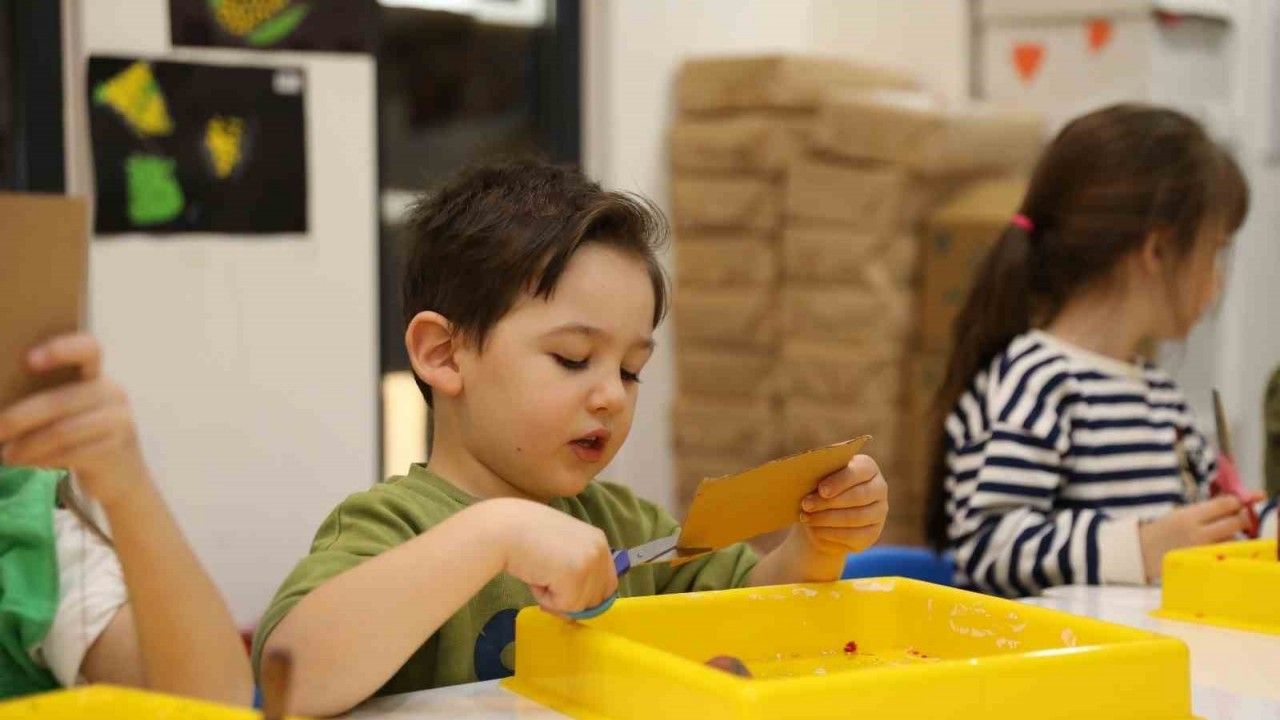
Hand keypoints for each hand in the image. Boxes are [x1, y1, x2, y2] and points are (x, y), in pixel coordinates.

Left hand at [0, 333, 145, 507]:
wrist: (122, 474)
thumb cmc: (83, 435)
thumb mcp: (72, 410)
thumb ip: (48, 398)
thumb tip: (2, 399)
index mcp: (97, 376)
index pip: (88, 350)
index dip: (61, 350)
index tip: (29, 361)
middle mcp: (113, 394)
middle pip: (60, 401)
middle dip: (20, 418)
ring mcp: (118, 422)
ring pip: (62, 432)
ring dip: (27, 446)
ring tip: (6, 455)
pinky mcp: (114, 450)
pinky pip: (70, 454)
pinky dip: (42, 460)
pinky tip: (26, 463)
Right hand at [496, 499, 618, 614]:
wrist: (504, 528)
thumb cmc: (525, 536)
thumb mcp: (562, 548)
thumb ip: (576, 568)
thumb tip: (581, 608)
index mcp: (599, 541)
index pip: (607, 585)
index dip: (584, 596)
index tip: (562, 591)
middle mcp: (600, 550)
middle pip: (596, 599)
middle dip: (570, 599)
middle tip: (545, 581)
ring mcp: (590, 562)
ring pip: (579, 605)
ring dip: (555, 598)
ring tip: (539, 572)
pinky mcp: (575, 575)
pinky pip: (564, 605)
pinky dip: (545, 599)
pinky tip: (535, 577)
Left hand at [796, 454, 888, 555]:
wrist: (822, 517)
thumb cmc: (819, 489)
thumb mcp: (818, 479)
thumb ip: (817, 473)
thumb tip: (803, 473)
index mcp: (867, 468)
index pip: (861, 470)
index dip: (841, 481)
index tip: (821, 490)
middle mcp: (879, 488)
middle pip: (858, 496)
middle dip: (829, 502)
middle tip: (806, 505)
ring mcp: (879, 512)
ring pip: (856, 517)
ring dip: (827, 518)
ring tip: (806, 517)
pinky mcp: (873, 533)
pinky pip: (854, 535)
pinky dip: (831, 533)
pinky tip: (815, 530)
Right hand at [1139, 495, 1259, 580]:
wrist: (1141, 554)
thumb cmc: (1163, 532)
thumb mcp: (1180, 514)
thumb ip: (1207, 510)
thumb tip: (1237, 503)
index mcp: (1189, 516)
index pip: (1225, 504)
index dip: (1238, 501)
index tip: (1243, 501)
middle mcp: (1198, 533)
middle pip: (1236, 522)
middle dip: (1242, 518)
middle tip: (1239, 518)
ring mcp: (1204, 551)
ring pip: (1235, 540)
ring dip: (1235, 535)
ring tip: (1223, 535)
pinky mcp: (1206, 564)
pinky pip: (1227, 554)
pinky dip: (1227, 549)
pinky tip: (1218, 548)